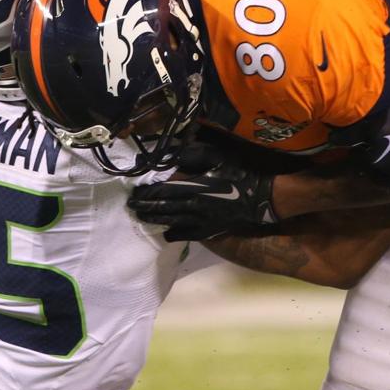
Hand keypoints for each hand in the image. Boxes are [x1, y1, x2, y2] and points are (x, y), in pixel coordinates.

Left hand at [129, 152, 277, 241]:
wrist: (258, 198)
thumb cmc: (237, 174)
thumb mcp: (216, 158)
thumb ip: (192, 154)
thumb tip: (170, 153)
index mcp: (192, 187)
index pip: (161, 191)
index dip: (146, 192)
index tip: (135, 191)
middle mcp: (191, 206)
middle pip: (161, 208)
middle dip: (144, 207)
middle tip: (132, 205)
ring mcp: (198, 221)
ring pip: (170, 222)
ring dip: (154, 219)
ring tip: (141, 216)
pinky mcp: (206, 231)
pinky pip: (185, 235)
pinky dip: (173, 233)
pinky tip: (166, 232)